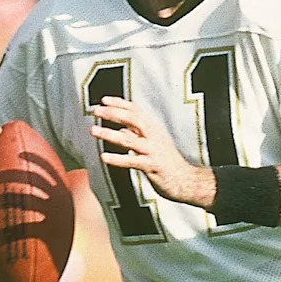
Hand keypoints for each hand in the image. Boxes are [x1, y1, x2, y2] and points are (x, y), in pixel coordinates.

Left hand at [92, 96, 214, 207]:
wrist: (187, 181)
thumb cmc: (168, 163)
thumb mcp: (154, 143)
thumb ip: (137, 135)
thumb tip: (121, 128)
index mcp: (154, 129)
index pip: (136, 111)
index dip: (120, 104)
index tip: (104, 100)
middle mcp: (154, 136)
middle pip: (133, 119)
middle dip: (114, 113)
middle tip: (96, 110)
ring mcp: (154, 150)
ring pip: (130, 139)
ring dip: (110, 134)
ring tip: (93, 130)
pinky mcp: (153, 166)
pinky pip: (132, 161)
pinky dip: (118, 159)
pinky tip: (104, 157)